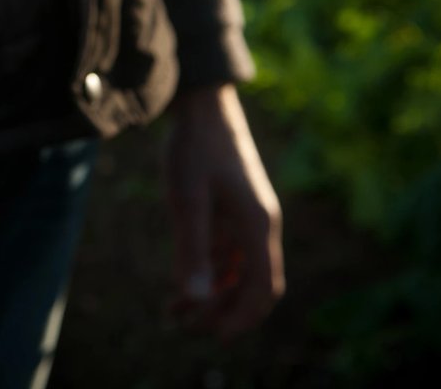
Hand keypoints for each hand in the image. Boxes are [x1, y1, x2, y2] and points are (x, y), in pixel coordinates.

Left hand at [162, 83, 284, 339]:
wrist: (200, 105)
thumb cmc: (194, 148)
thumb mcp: (187, 200)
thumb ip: (192, 249)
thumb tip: (195, 300)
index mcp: (259, 225)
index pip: (264, 288)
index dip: (243, 318)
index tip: (215, 336)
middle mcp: (260, 225)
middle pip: (252, 285)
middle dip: (222, 311)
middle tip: (184, 326)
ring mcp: (247, 218)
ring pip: (237, 272)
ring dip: (212, 295)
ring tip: (175, 314)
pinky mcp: (231, 210)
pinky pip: (226, 254)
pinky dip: (208, 273)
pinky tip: (181, 286)